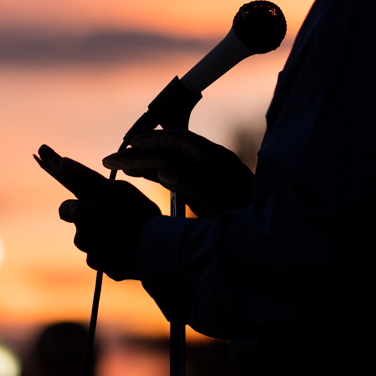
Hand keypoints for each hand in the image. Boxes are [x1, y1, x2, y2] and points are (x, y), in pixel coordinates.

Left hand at [36, 144, 160, 280]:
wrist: (157, 250)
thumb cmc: (137, 213)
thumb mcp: (115, 188)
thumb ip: (85, 177)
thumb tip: (62, 163)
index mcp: (81, 215)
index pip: (65, 207)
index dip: (80, 204)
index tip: (96, 202)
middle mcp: (81, 238)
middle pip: (80, 226)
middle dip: (92, 222)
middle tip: (116, 216)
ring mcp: (93, 257)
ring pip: (92, 243)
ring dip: (102, 238)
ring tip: (126, 232)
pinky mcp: (106, 271)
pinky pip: (104, 259)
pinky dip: (113, 253)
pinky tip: (129, 247)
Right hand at [102, 130, 253, 217]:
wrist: (264, 236)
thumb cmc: (245, 218)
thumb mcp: (219, 202)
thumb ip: (193, 184)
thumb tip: (165, 168)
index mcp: (215, 160)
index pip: (179, 141)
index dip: (154, 139)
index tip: (130, 143)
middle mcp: (208, 164)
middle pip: (169, 152)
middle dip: (140, 154)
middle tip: (111, 159)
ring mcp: (204, 176)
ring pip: (168, 164)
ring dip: (143, 163)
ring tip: (117, 165)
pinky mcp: (201, 190)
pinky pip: (173, 176)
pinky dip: (153, 173)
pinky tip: (137, 173)